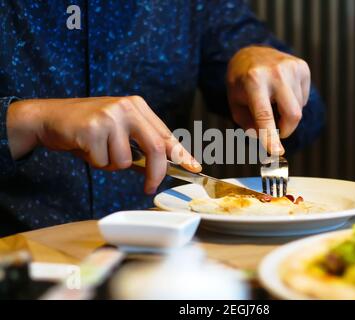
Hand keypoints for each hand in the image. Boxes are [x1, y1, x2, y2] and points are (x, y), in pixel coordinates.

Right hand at [7, 96, 200, 193]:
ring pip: (125, 161)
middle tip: (150, 188)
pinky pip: (104, 161)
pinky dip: (95, 162)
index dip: (181, 154)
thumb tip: (163, 166)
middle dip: (155, 174)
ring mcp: (110, 116)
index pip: (166, 135)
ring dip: (111, 164)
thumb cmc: (88, 128)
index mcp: (137, 106)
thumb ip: (141, 144)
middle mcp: (127, 108)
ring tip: (97, 149)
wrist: (50, 117)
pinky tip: (85, 147)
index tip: (194, 168)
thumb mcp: (119, 129)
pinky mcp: (92, 128)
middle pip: (156, 148)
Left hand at [227, 46, 310, 154]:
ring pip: (298, 109)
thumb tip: (266, 140)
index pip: (264, 115)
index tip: (277, 152)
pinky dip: (294, 102)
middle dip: (286, 130)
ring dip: (286, 114)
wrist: (251, 53)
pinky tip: (282, 93)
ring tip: (273, 101)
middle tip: (277, 133)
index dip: (271, 136)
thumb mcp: (235, 103)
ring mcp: (291, 68)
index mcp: (254, 81)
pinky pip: (303, 98)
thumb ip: (248, 125)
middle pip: (292, 115)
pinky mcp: (302, 67)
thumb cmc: (241, 83)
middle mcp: (275, 73)